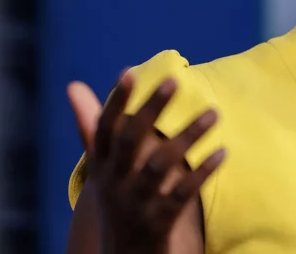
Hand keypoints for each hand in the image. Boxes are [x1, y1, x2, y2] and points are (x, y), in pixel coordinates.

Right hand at [67, 72, 224, 253]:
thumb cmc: (116, 198)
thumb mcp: (102, 167)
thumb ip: (91, 126)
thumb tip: (72, 85)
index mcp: (101, 167)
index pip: (104, 129)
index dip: (115, 101)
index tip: (128, 71)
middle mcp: (114, 183)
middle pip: (130, 141)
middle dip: (151, 109)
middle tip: (175, 80)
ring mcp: (136, 204)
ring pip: (160, 166)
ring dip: (188, 136)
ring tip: (214, 112)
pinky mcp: (158, 223)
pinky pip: (182, 195)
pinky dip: (201, 173)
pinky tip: (222, 152)